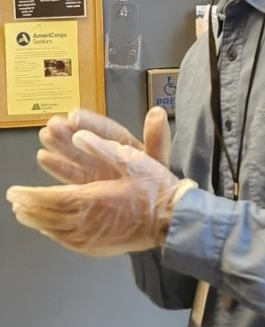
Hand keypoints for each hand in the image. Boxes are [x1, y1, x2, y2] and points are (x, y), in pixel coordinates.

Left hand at [7, 124, 195, 256]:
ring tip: (23, 214)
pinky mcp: (99, 247)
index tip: (14, 191)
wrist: (172, 221)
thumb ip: (102, 147)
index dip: (29, 195)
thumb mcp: (132, 159)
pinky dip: (53, 234)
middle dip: (28, 207)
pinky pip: (68, 242)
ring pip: (55, 231)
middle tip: (14, 201)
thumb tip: (79, 136)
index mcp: (93, 198)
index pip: (50, 198)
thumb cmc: (154, 189)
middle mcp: (88, 221)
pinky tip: (48, 230)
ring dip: (36, 221)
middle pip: (48, 216)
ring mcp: (92, 237)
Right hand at [37, 106, 170, 183]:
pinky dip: (58, 167)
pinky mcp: (88, 187)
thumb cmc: (158, 184)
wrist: (156, 214)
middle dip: (68, 131)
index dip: (89, 122)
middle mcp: (106, 156)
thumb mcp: (158, 159)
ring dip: (59, 146)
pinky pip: (71, 176)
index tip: (73, 116)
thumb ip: (157, 138)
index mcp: (124, 145)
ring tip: (44, 135)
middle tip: (52, 124)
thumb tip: (157, 112)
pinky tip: (44, 157)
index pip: (105, 130)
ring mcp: (96, 172)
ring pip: (75, 155)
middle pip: (85, 140)